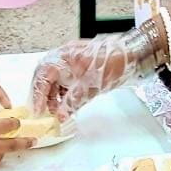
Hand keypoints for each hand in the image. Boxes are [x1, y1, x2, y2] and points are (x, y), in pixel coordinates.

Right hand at [31, 27, 161, 120]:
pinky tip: (66, 102)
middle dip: (43, 95)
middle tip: (44, 111)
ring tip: (57, 110)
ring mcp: (71, 58)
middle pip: (45, 76)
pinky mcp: (79, 63)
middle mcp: (64, 55)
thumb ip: (72, 102)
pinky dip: (63, 89)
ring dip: (54, 93)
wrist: (133, 54)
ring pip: (55, 77)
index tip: (38, 111)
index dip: (38, 95)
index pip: (42, 77)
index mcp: (62, 57)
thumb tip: (60, 116)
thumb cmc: (111, 65)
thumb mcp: (90, 88)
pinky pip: (65, 76)